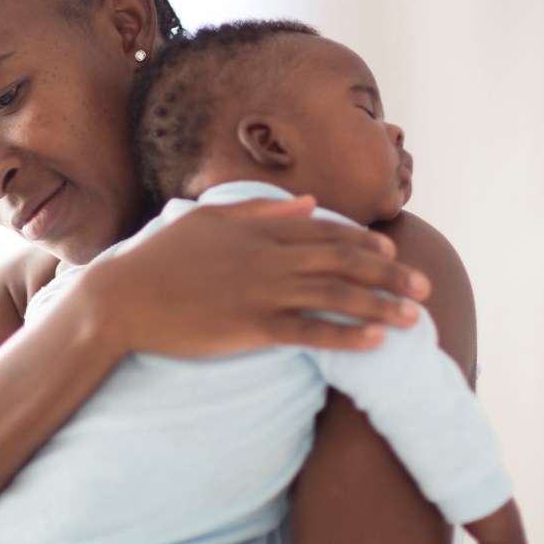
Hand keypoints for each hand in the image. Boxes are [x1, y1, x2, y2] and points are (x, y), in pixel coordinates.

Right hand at [81, 195, 431, 357]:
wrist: (119, 300)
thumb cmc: (159, 258)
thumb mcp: (208, 218)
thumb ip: (261, 207)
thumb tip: (309, 201)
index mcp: (259, 229)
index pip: (325, 232)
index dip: (363, 243)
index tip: (391, 254)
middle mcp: (268, 258)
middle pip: (342, 263)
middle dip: (389, 276)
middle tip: (424, 287)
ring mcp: (262, 293)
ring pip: (335, 296)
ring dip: (380, 307)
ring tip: (414, 319)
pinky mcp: (252, 328)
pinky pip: (309, 333)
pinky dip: (344, 336)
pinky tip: (375, 342)